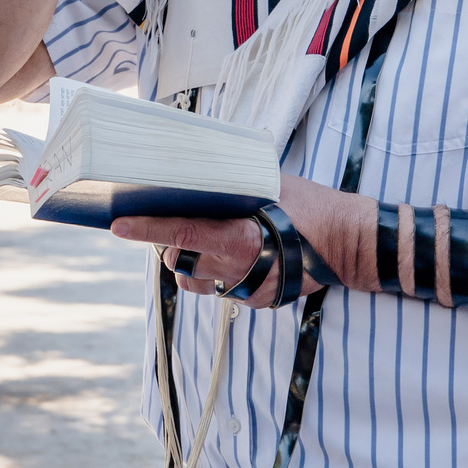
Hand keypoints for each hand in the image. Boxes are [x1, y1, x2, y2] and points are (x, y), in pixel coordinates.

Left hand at [112, 174, 377, 299]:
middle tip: (165, 220)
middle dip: (168, 243)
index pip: (180, 232)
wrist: (350, 244)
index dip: (146, 229)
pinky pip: (221, 287)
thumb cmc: (312, 206)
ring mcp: (246, 291)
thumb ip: (234, 182)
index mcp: (238, 239)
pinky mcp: (256, 301)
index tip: (117, 224)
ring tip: (199, 237)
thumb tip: (196, 166)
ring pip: (195, 280)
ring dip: (189, 260)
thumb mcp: (272, 184)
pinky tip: (231, 251)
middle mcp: (237, 270)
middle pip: (180, 261)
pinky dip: (216, 270)